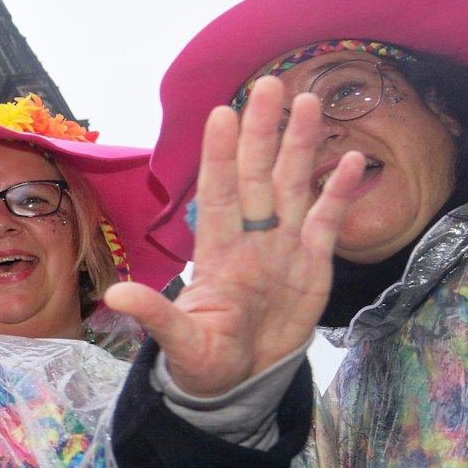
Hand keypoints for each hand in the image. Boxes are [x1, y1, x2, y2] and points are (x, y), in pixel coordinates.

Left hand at [105, 76, 364, 396]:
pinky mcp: (313, 264)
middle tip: (270, 83)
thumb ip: (156, 316)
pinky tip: (350, 158)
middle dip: (263, 131)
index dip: (219, 157)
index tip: (221, 114)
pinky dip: (339, 191)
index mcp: (218, 253)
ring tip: (309, 102)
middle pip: (257, 176)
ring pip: (293, 186)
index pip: (218, 194)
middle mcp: (251, 239)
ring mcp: (283, 247)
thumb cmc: (204, 359)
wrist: (241, 383)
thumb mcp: (181, 343)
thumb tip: (116, 295)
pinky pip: (328, 221)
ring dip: (300, 146)